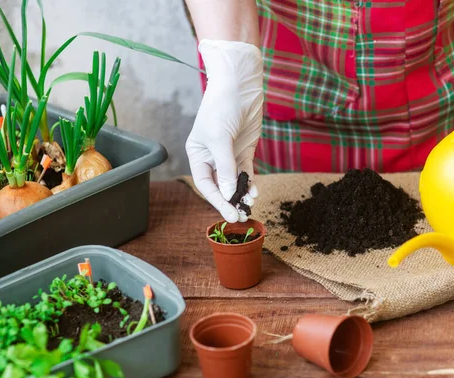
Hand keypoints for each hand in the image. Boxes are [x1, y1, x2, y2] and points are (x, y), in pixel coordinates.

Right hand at [186, 39, 262, 222]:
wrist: (240, 84)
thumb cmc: (222, 108)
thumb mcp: (220, 139)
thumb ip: (225, 167)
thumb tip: (228, 193)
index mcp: (198, 154)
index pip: (205, 184)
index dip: (216, 200)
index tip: (229, 214)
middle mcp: (212, 157)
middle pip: (220, 186)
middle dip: (230, 201)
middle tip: (241, 216)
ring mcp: (229, 154)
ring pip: (235, 181)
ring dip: (242, 193)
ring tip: (251, 205)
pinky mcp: (244, 150)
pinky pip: (246, 172)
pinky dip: (251, 182)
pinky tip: (255, 192)